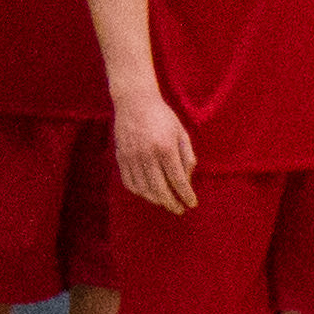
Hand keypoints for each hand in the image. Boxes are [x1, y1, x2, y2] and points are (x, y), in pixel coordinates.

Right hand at [113, 91, 201, 213]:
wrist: (135, 103)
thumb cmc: (163, 117)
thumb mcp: (181, 132)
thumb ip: (187, 156)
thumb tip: (188, 179)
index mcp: (165, 148)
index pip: (178, 180)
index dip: (186, 194)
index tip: (192, 204)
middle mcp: (147, 155)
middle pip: (160, 189)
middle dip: (171, 203)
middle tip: (179, 210)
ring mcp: (132, 158)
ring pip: (143, 189)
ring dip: (156, 199)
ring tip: (166, 202)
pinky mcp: (121, 158)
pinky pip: (129, 182)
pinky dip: (139, 192)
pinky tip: (149, 194)